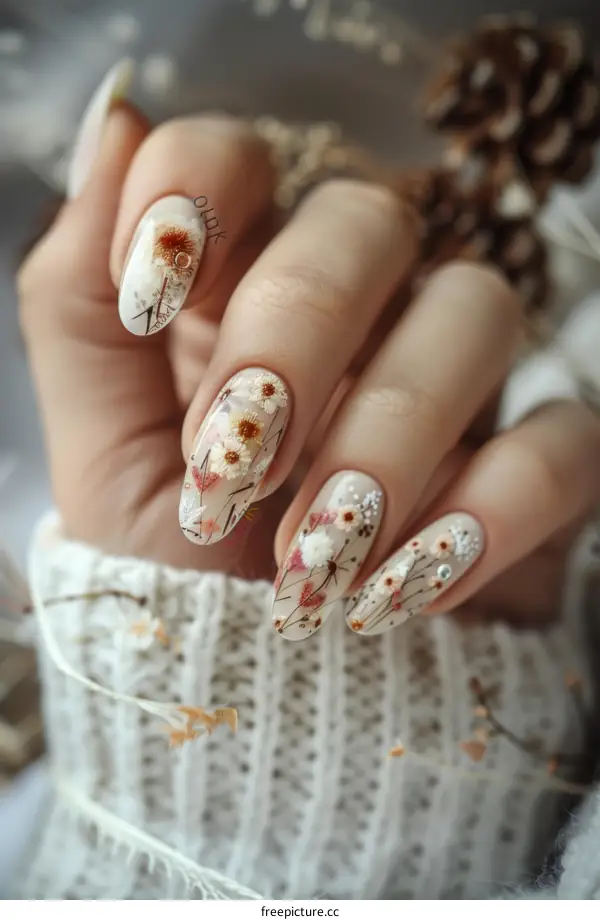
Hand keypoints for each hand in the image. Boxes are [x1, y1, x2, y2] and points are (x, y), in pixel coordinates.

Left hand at [19, 95, 599, 638]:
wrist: (258, 700)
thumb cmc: (176, 574)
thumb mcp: (102, 453)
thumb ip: (79, 301)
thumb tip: (120, 116)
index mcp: (237, 292)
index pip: (237, 156)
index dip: (196, 189)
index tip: (150, 299)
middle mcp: (356, 312)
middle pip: (366, 220)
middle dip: (294, 337)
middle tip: (234, 466)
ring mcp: (452, 379)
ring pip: (477, 311)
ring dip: (387, 438)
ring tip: (310, 563)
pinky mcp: (529, 462)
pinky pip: (561, 438)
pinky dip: (489, 512)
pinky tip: (404, 592)